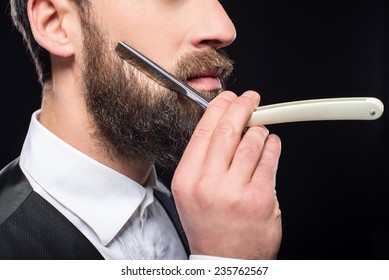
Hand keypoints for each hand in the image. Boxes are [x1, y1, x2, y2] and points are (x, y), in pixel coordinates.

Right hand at [172, 90, 281, 259]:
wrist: (224, 260)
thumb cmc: (209, 225)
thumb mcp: (191, 191)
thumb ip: (204, 159)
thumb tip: (223, 125)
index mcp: (187, 179)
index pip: (204, 131)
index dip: (219, 107)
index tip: (228, 98)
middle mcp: (208, 184)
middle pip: (228, 130)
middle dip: (243, 107)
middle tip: (251, 99)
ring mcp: (235, 192)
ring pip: (252, 142)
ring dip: (260, 130)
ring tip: (260, 131)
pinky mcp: (261, 198)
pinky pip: (270, 159)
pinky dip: (273, 146)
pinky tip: (271, 145)